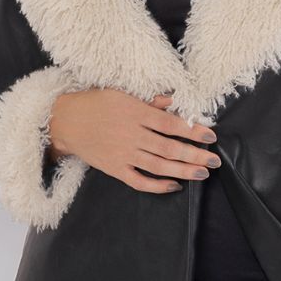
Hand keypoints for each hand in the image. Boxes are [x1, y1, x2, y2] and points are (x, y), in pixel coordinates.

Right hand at [48, 88, 219, 193]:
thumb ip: (150, 101)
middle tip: (215, 161)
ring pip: (159, 165)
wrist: (65, 122)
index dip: (193, 131)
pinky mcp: (115, 169)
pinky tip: (174, 185)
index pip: (171, 124)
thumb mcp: (123, 94)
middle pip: (170, 147)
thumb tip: (175, 100)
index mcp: (135, 113)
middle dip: (195, 155)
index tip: (211, 136)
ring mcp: (123, 154)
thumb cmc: (96, 104)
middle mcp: (131, 134)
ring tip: (202, 173)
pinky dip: (157, 186)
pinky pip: (139, 181)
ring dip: (183, 170)